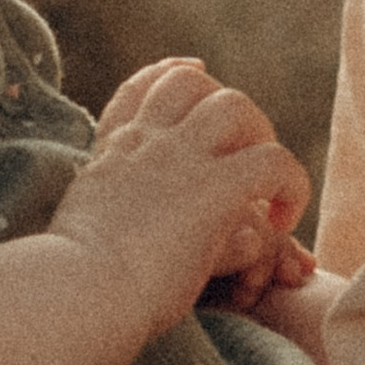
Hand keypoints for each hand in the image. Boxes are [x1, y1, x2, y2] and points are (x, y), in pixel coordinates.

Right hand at [55, 56, 312, 333]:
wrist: (79, 292)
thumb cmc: (74, 285)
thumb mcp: (85, 234)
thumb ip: (115, 217)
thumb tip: (129, 227)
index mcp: (111, 154)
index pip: (140, 90)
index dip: (169, 75)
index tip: (194, 71)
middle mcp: (143, 144)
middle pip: (191, 84)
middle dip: (225, 107)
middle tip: (245, 151)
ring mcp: (179, 160)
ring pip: (236, 107)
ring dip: (260, 136)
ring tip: (265, 183)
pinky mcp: (215, 189)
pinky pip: (275, 162)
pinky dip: (291, 185)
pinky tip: (283, 219)